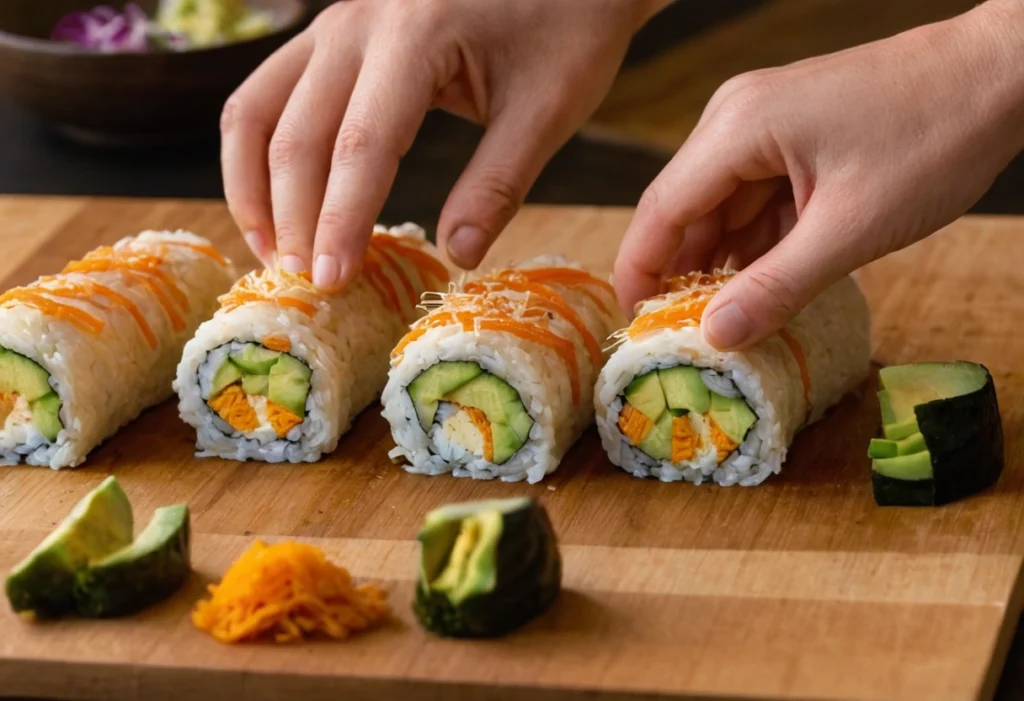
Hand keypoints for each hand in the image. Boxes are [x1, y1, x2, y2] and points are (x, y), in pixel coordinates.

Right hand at [222, 0, 666, 289]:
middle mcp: (357, 22)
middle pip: (296, 134)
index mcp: (416, 33)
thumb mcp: (549, 107)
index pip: (361, 145)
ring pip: (257, 110)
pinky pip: (269, 94)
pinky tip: (278, 203)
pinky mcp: (331, 34)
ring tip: (275, 254)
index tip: (332, 281)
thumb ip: (498, 183)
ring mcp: (334, 22)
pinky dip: (263, 153)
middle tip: (306, 285)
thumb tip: (456, 256)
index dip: (341, 220)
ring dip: (255, 187)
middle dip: (295, 217)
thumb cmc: (566, 24)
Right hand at [613, 0, 1023, 348]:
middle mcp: (736, 117)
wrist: (1003, 73)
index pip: (660, 209)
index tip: (634, 326)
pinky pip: (755, 195)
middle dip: (683, 273)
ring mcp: (764, 121)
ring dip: (724, 262)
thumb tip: (715, 336)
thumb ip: (775, 287)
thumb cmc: (934, 138)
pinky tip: (766, 283)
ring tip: (727, 321)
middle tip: (684, 337)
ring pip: (722, 206)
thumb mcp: (849, 230)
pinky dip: (758, 241)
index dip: (640, 272)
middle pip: (686, 209)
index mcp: (736, 127)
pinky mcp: (792, 133)